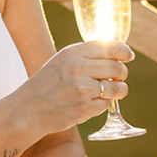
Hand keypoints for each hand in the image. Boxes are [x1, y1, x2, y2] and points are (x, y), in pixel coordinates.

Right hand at [11, 40, 131, 138]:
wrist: (28, 109)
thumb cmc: (46, 84)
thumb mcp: (61, 61)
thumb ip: (85, 56)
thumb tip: (117, 55)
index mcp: (73, 53)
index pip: (110, 47)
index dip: (124, 52)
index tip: (129, 56)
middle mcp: (79, 68)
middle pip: (117, 68)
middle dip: (122, 73)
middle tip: (118, 77)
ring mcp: (83, 89)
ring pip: (117, 87)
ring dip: (119, 90)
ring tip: (112, 91)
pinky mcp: (85, 108)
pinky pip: (106, 104)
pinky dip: (102, 104)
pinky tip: (91, 103)